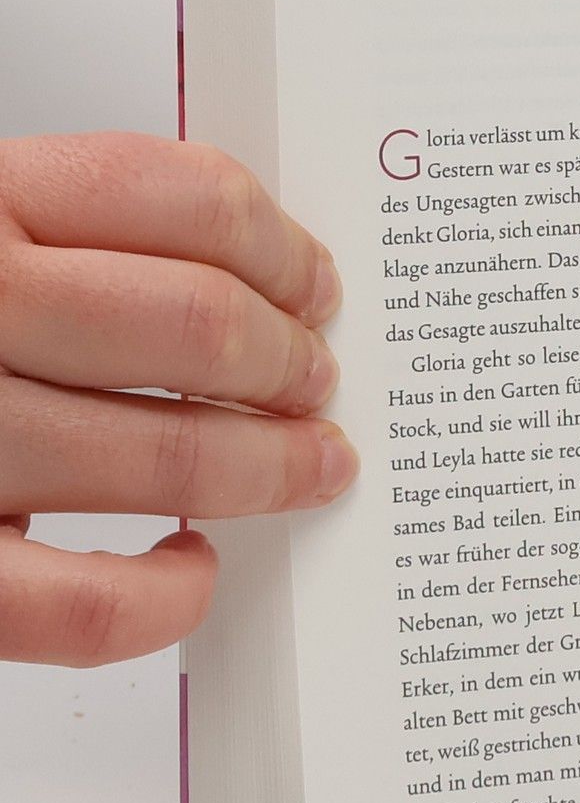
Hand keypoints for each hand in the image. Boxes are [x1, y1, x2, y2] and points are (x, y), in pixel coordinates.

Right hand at [0, 134, 356, 666]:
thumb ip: (37, 226)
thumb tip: (223, 268)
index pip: (171, 196)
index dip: (276, 246)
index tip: (313, 282)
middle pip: (197, 326)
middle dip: (292, 363)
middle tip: (320, 383)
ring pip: (166, 455)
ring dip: (270, 467)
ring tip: (306, 465)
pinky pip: (83, 606)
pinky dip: (167, 595)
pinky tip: (192, 567)